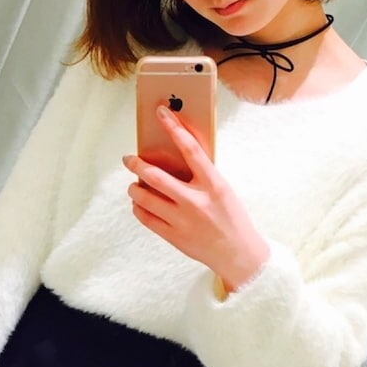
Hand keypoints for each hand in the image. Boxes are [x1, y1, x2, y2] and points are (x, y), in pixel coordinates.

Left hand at [123, 105, 270, 291]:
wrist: (237, 253)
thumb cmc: (231, 218)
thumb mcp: (223, 190)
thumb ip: (202, 174)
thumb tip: (175, 157)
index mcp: (214, 185)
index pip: (190, 149)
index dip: (173, 128)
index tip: (160, 113)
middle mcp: (195, 201)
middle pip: (155, 176)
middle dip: (136, 164)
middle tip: (129, 159)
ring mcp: (182, 220)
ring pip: (143, 197)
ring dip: (134, 187)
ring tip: (134, 184)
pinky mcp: (172, 236)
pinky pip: (144, 217)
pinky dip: (137, 206)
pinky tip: (139, 202)